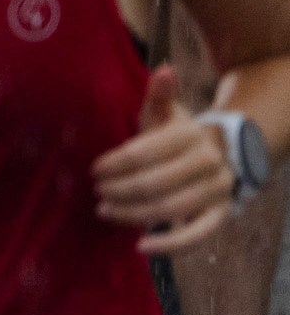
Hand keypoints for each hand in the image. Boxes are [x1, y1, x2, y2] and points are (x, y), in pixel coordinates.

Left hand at [94, 66, 239, 253]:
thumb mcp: (164, 112)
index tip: (94, 170)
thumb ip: (159, 94)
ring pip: (171, 209)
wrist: (220, 154)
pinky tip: (140, 246)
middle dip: (120, 190)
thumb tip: (164, 68)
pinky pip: (197, 236)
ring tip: (105, 211)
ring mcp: (217, 191)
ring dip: (134, 214)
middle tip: (96, 191)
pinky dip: (170, 246)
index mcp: (190, 135)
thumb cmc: (176, 134)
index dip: (115, 163)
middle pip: (155, 183)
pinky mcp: (220, 216)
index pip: (145, 152)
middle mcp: (208, 163)